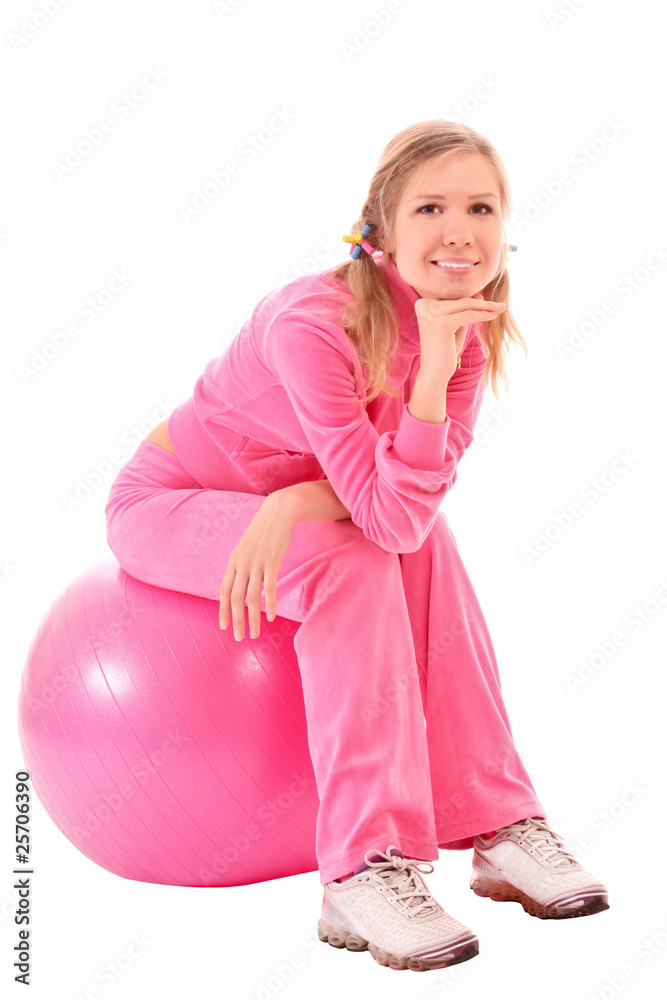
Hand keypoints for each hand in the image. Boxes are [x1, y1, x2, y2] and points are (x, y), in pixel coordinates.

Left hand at [219, 493, 294, 640]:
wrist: (278, 512)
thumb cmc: (263, 531)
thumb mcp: (246, 547)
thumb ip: (242, 565)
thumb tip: (240, 583)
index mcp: (233, 561)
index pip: (223, 591)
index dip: (222, 610)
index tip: (224, 626)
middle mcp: (242, 564)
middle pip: (235, 598)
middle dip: (236, 620)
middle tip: (238, 637)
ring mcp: (256, 563)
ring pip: (251, 597)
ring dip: (252, 618)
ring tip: (255, 634)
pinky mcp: (272, 562)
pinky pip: (269, 588)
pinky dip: (269, 604)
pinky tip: (270, 617)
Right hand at [414, 292, 505, 380]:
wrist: (434, 373)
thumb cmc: (444, 351)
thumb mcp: (454, 327)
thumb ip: (464, 311)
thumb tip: (479, 295)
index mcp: (423, 304)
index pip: (452, 298)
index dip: (472, 299)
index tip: (488, 302)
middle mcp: (425, 306)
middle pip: (459, 299)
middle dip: (482, 302)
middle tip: (500, 305)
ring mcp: (432, 314)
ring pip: (466, 304)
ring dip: (486, 306)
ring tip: (500, 308)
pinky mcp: (442, 323)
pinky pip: (469, 315)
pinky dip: (483, 315)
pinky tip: (493, 316)